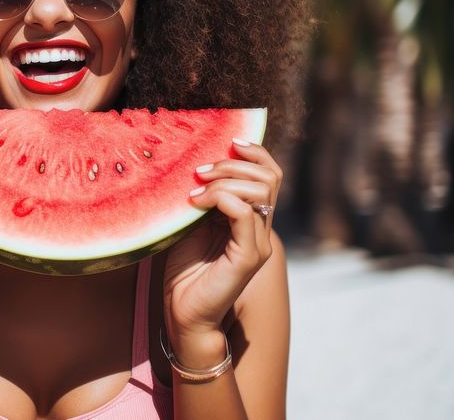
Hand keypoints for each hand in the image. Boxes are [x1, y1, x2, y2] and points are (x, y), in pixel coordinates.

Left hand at [163, 139, 281, 337]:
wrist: (184, 314)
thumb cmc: (185, 272)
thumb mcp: (192, 225)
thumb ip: (203, 199)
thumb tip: (195, 164)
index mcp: (251, 219)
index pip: (270, 175)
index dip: (256, 152)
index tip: (230, 139)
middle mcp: (261, 230)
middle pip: (268, 177)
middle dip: (232, 164)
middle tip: (200, 170)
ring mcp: (258, 244)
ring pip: (260, 191)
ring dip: (224, 179)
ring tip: (195, 188)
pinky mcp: (248, 257)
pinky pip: (244, 214)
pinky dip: (220, 198)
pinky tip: (195, 203)